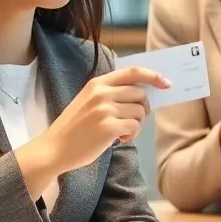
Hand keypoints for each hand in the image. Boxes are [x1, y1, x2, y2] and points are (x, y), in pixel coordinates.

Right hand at [33, 65, 170, 175]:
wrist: (54, 149)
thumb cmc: (74, 127)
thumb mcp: (89, 101)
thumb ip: (111, 94)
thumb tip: (143, 95)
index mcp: (97, 83)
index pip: (133, 72)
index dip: (153, 75)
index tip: (166, 83)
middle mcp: (102, 93)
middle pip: (140, 94)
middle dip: (142, 108)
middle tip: (132, 120)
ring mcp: (105, 110)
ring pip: (139, 111)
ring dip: (136, 124)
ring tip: (121, 132)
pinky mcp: (109, 127)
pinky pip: (135, 127)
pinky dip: (132, 135)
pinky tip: (118, 139)